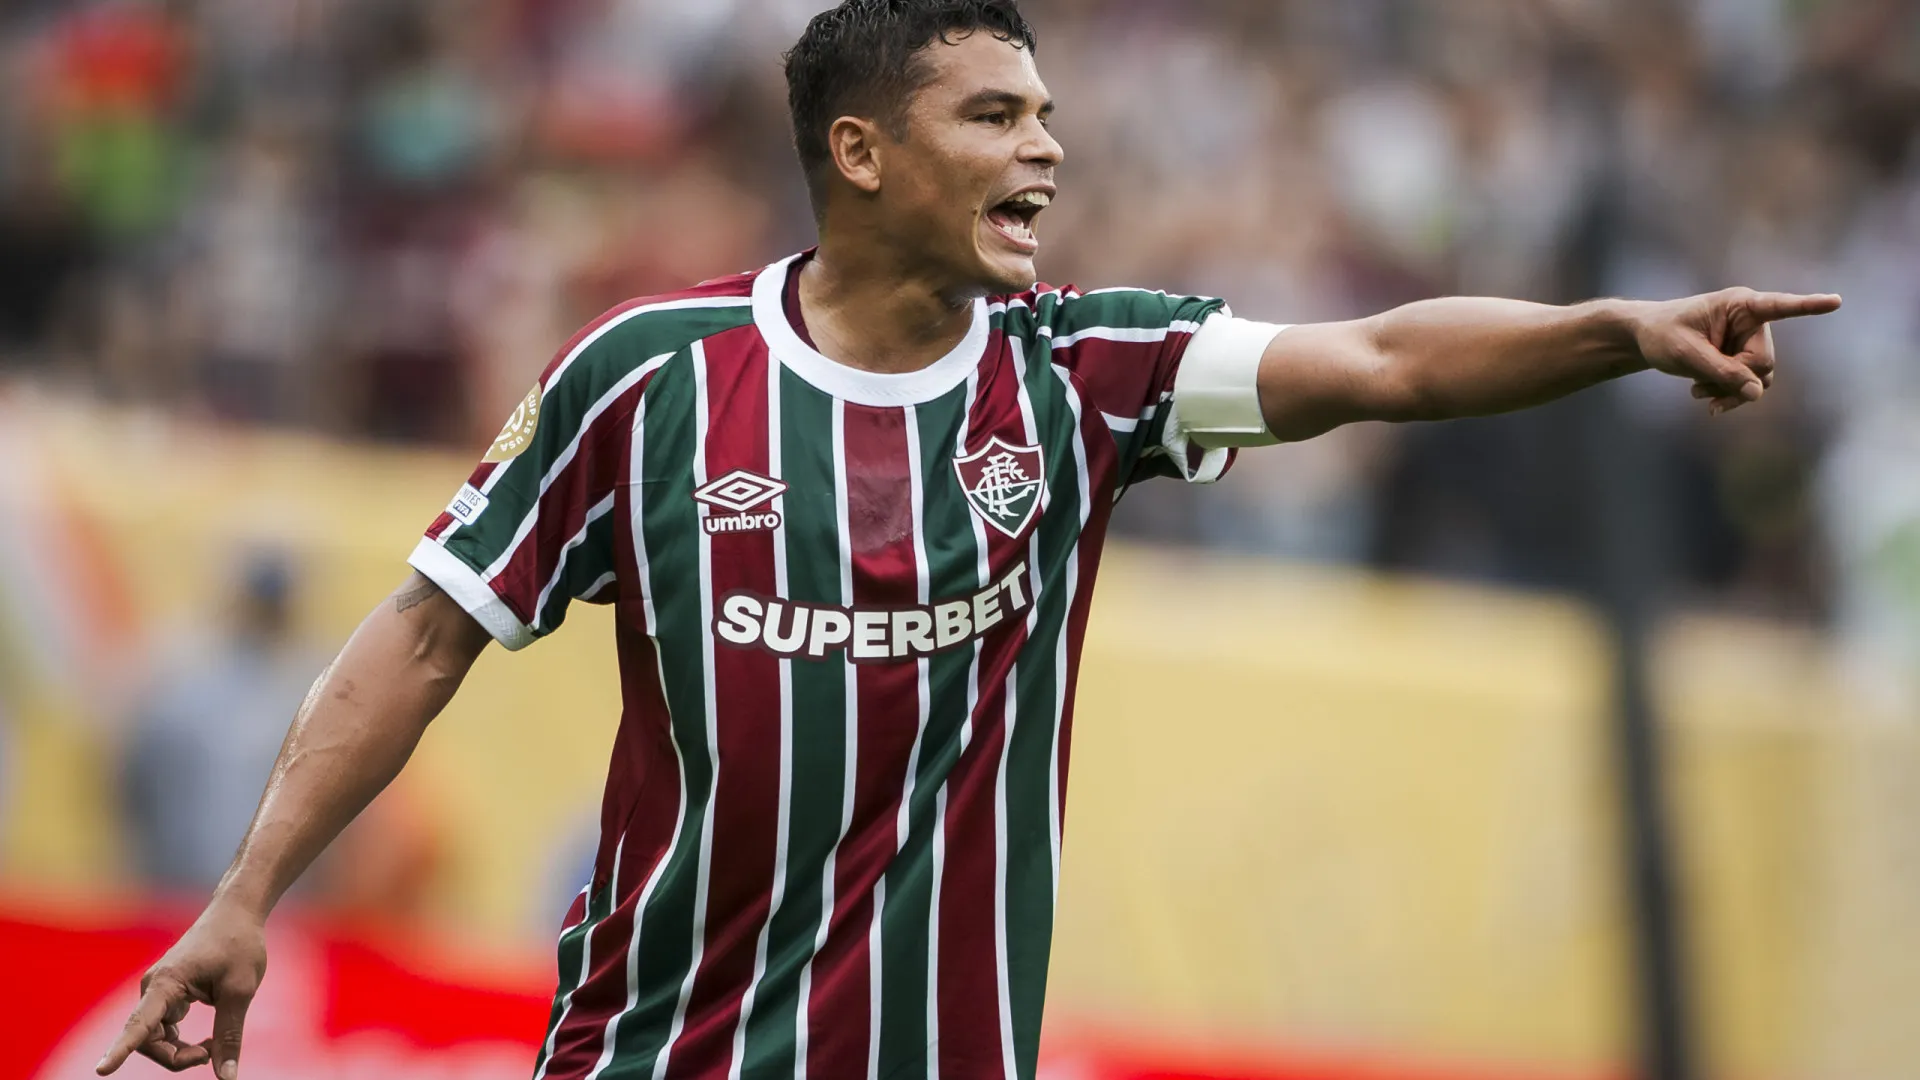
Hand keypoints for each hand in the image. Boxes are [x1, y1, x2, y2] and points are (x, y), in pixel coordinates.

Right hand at [96, 901, 267, 1077]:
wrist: (236, 913)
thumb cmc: (239, 945)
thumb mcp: (241, 991)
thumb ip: (229, 1034)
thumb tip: (226, 1076)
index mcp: (166, 982)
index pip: (139, 1024)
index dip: (120, 1050)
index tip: (102, 1070)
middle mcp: (153, 987)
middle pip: (148, 1040)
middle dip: (176, 1057)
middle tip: (210, 1053)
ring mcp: (157, 991)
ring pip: (156, 1038)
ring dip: (180, 1051)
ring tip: (212, 1046)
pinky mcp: (166, 994)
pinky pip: (163, 1030)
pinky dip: (181, 1041)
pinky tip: (207, 1040)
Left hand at [1631, 287, 1841, 415]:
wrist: (1646, 339)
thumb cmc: (1663, 335)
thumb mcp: (1687, 354)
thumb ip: (1722, 372)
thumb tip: (1758, 393)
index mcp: (1739, 305)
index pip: (1779, 306)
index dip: (1808, 306)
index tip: (1836, 301)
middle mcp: (1752, 320)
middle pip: (1763, 362)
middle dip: (1736, 381)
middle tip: (1701, 390)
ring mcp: (1750, 340)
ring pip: (1759, 378)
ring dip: (1731, 391)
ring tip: (1698, 393)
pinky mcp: (1744, 357)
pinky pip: (1750, 384)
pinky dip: (1729, 394)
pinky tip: (1703, 395)